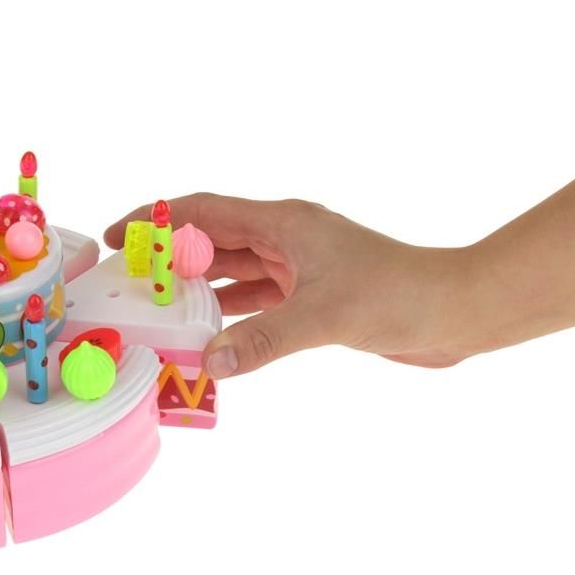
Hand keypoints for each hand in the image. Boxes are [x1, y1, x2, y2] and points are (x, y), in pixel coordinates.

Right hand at [104, 194, 474, 377]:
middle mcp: (288, 239)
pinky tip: (208, 336)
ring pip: (234, 274)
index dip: (158, 219)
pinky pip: (258, 303)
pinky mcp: (312, 297)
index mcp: (286, 223)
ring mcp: (300, 269)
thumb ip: (265, 339)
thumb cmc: (401, 294)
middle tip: (129, 284)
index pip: (206, 211)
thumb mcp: (325, 315)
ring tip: (157, 313)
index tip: (120, 236)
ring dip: (199, 292)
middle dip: (171, 260)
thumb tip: (209, 363)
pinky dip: (232, 317)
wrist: (454, 310)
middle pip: (214, 242)